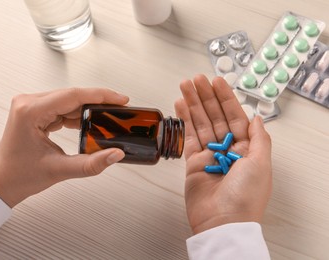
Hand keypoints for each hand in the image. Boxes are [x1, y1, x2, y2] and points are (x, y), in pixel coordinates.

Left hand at [0, 88, 128, 207]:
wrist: (1, 181)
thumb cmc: (19, 175)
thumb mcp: (59, 170)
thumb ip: (91, 164)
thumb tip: (115, 154)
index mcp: (30, 111)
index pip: (73, 96)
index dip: (100, 96)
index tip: (120, 99)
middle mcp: (28, 103)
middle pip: (72, 96)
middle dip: (98, 102)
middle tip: (119, 110)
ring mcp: (30, 105)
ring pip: (68, 101)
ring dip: (88, 110)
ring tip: (108, 119)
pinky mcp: (34, 111)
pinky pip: (62, 107)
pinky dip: (77, 115)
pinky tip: (90, 124)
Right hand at [174, 75, 271, 234]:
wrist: (222, 222)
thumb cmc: (245, 196)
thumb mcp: (261, 163)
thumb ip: (258, 137)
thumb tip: (256, 117)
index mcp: (246, 148)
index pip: (235, 116)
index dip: (225, 98)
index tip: (216, 82)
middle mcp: (227, 149)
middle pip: (215, 116)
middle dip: (206, 96)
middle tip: (196, 79)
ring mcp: (209, 155)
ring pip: (200, 123)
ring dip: (193, 104)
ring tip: (184, 86)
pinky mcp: (193, 162)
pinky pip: (188, 137)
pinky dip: (184, 120)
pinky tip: (180, 106)